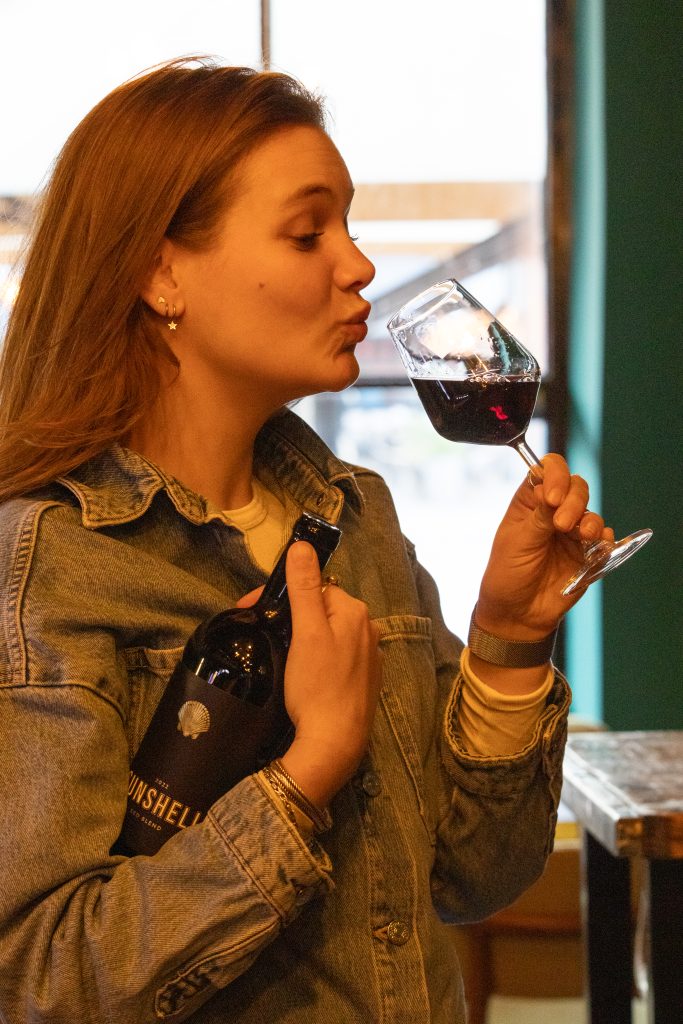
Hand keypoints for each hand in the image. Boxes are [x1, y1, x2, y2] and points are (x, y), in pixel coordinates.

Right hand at [274, 541, 380, 808]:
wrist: (334, 744)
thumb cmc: (317, 686)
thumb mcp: (306, 633)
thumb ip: (304, 588)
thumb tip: (302, 545)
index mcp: (355, 612)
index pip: (313, 587)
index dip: (280, 595)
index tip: (249, 610)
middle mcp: (368, 629)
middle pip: (320, 608)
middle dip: (288, 613)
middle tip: (257, 629)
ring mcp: (367, 656)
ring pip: (326, 632)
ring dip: (300, 634)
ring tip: (273, 648)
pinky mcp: (361, 680)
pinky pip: (333, 654)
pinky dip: (313, 654)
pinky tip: (298, 669)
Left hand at [476, 454, 612, 639]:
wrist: (518, 614)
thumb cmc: (508, 575)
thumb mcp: (517, 542)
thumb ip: (540, 517)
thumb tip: (556, 493)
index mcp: (529, 502)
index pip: (547, 470)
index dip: (555, 475)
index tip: (552, 496)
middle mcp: (552, 511)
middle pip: (575, 487)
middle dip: (574, 500)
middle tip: (562, 524)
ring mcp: (571, 531)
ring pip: (591, 511)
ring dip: (590, 520)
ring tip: (583, 535)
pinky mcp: (587, 552)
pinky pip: (603, 538)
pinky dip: (603, 538)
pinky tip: (596, 544)